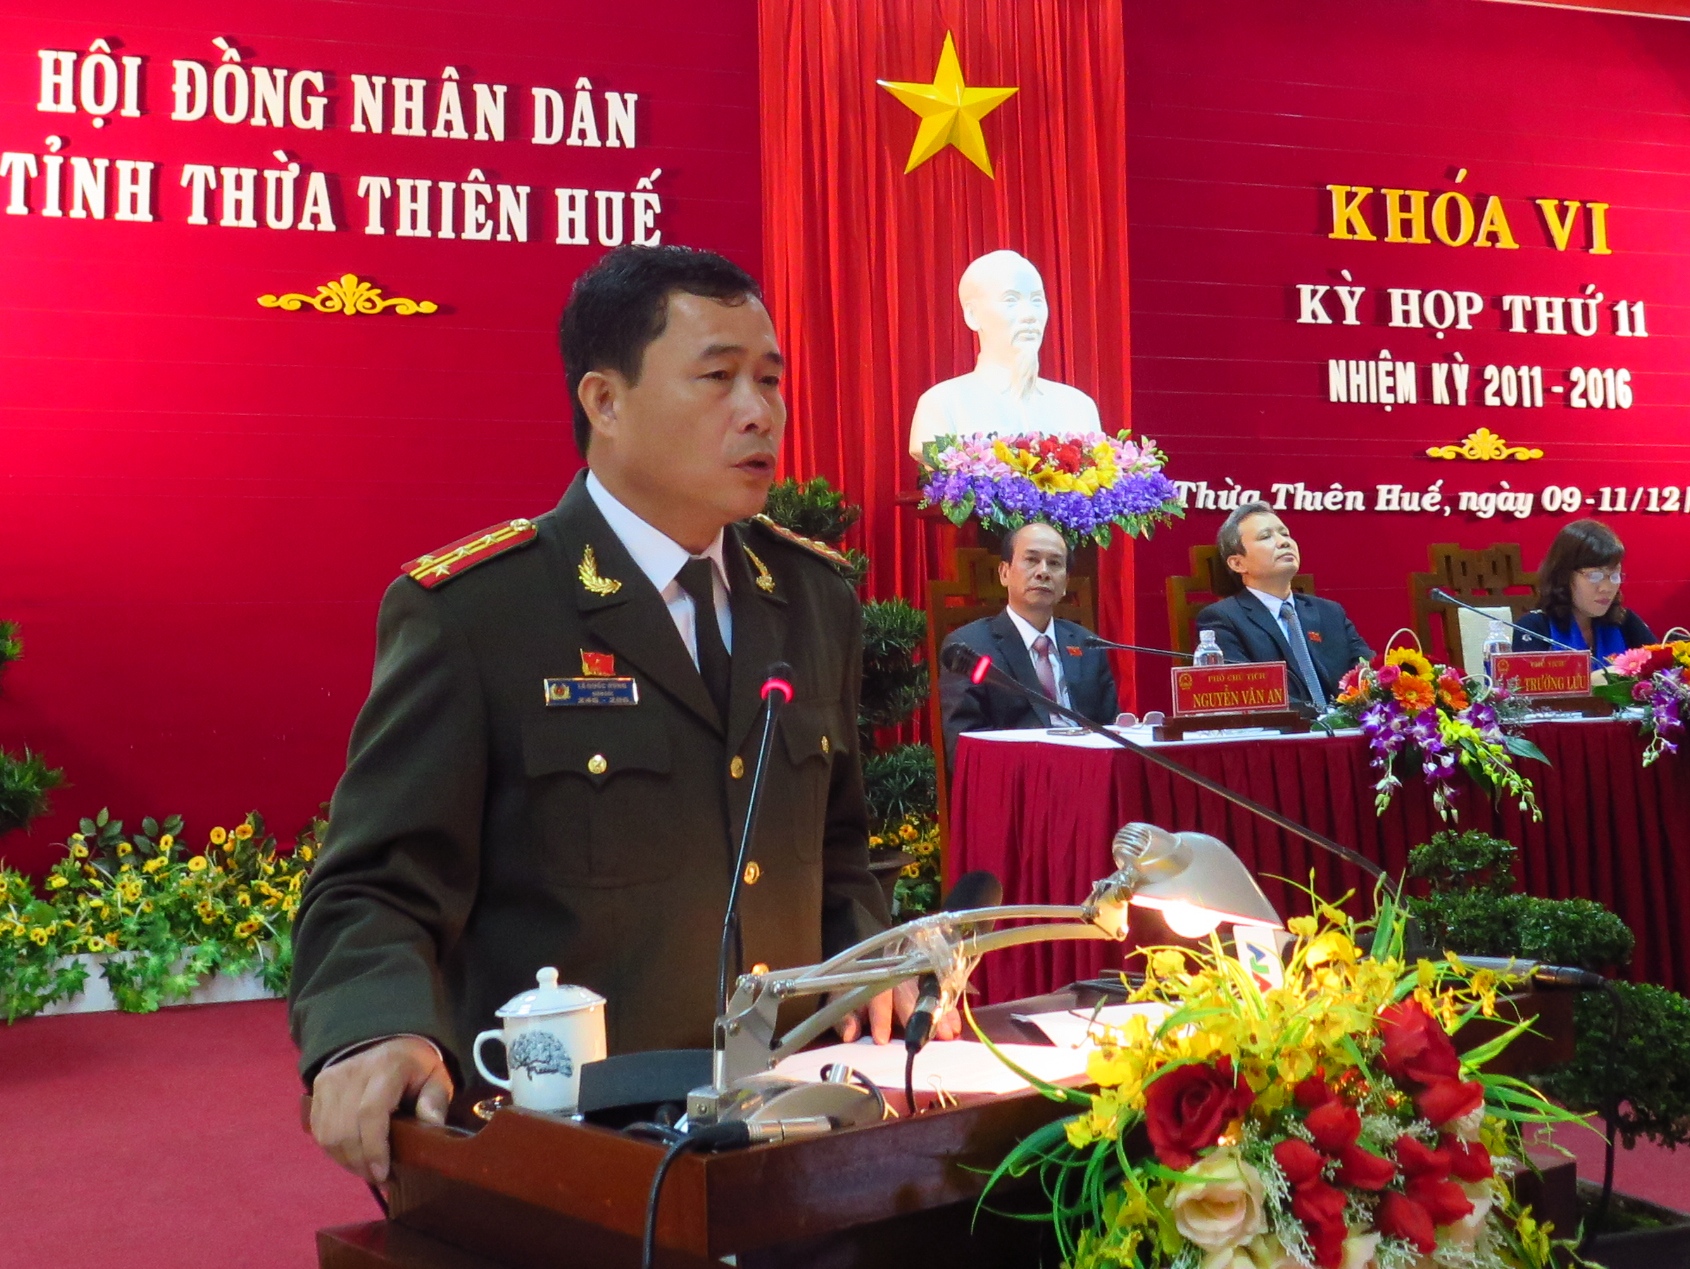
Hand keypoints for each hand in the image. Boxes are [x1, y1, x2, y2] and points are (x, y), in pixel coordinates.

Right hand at [309, 1036, 452, 1184]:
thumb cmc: (416, 1067)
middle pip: (346, 1129)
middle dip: (361, 1162)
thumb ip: (435, 1101)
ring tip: (367, 1170)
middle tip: (379, 1177)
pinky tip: (352, 1156)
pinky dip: (333, 1150)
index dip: (373, 1148)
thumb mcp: (437, 1077)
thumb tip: (432, 1126)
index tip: (383, 1173)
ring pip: (328, 1134)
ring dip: (346, 1160)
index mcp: (387, 1067)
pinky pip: (319, 1129)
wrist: (389, 1042)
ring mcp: (332, 1078)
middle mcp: (354, 1071)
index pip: (370, 1113)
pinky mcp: (319, 1086)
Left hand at [834, 978, 962, 1044]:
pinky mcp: (928, 985)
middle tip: (927, 1036)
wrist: (868, 967)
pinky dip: (949, 1012)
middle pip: (907, 996)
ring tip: (947, 1035)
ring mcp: (914, 980)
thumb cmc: (854, 992)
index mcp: (872, 983)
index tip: (882, 1040)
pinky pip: (941, 995)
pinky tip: (955, 1027)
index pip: (877, 998)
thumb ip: (845, 1019)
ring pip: (928, 995)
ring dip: (938, 1015)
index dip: (880, 1018)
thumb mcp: (842, 1003)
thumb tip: (850, 1034)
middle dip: (918, 1016)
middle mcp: (896, 979)